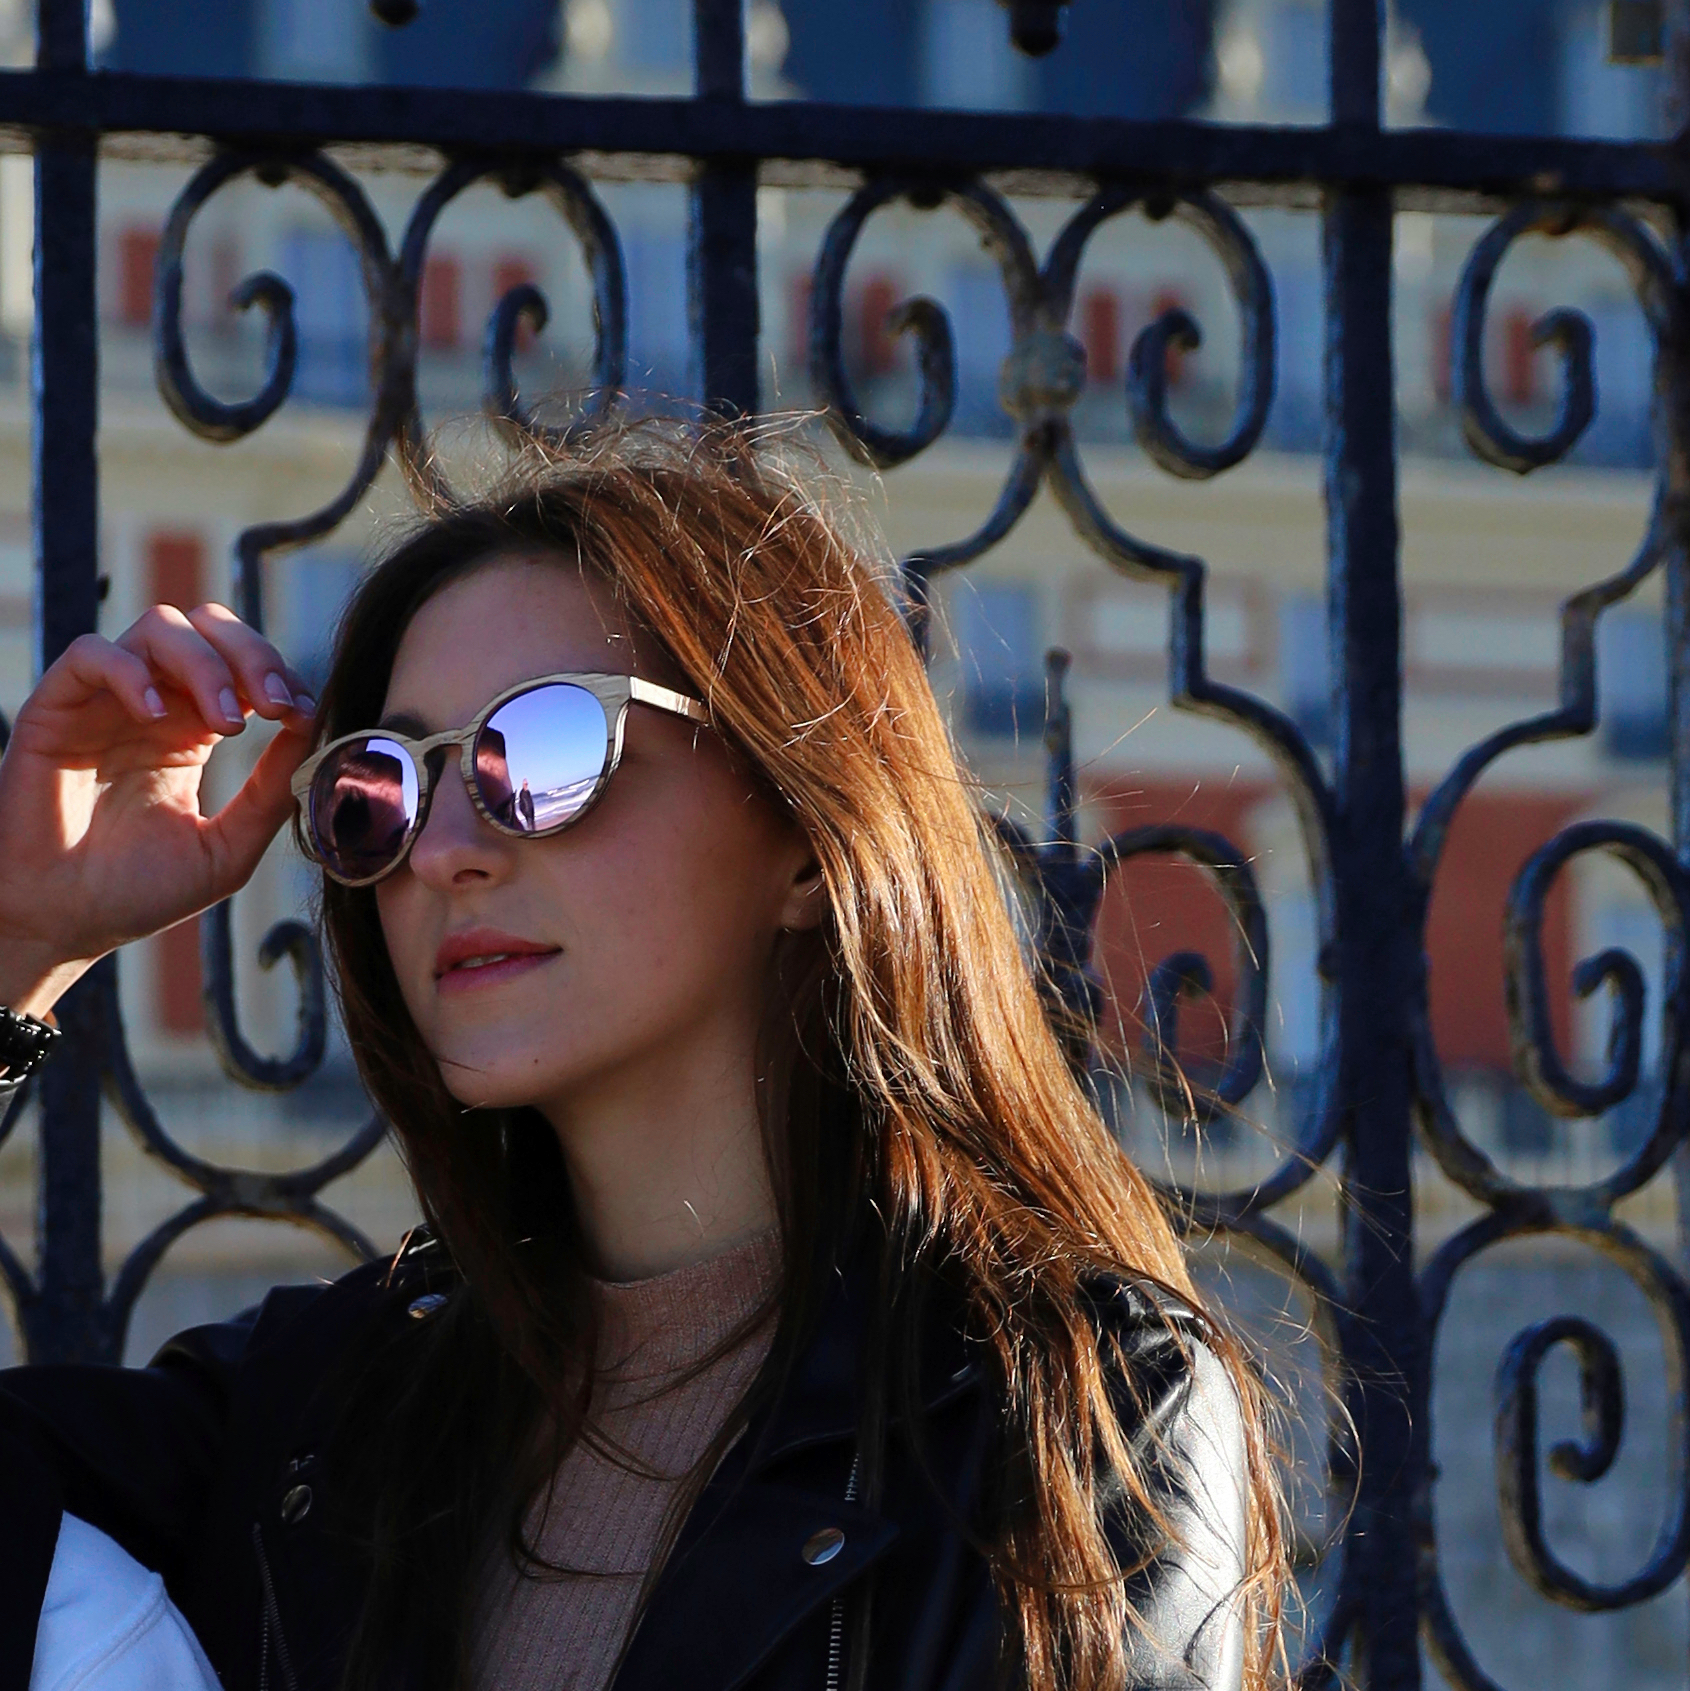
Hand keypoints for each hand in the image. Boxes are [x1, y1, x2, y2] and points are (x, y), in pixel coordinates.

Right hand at [0, 602, 317, 1017]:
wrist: (63, 926)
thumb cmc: (139, 894)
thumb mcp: (228, 848)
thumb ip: (270, 792)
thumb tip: (314, 731)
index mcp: (194, 730)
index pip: (244, 666)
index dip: (278, 675)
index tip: (302, 712)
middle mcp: (153, 705)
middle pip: (208, 628)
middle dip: (252, 653)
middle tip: (276, 703)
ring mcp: (104, 702)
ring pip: (159, 628)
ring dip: (205, 663)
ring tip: (228, 724)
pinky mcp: (54, 709)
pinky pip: (89, 654)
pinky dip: (131, 671)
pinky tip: (159, 715)